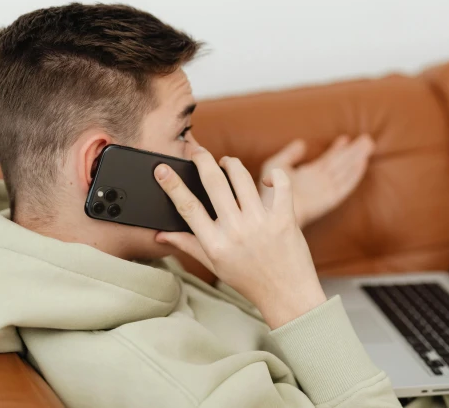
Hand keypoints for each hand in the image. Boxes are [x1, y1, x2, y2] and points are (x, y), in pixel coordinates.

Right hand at [154, 146, 326, 328]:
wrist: (287, 295)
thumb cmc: (249, 280)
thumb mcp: (215, 265)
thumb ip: (188, 245)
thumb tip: (161, 235)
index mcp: (215, 244)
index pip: (187, 207)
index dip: (172, 185)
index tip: (162, 169)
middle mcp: (236, 231)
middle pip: (213, 183)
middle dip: (202, 160)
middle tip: (197, 151)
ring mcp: (261, 223)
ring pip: (242, 177)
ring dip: (231, 164)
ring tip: (227, 163)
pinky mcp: (285, 218)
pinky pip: (280, 185)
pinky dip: (274, 176)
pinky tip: (267, 180)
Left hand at [259, 134, 374, 227]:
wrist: (272, 209)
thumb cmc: (269, 190)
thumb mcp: (276, 165)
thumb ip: (289, 154)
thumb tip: (302, 143)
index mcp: (308, 175)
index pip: (327, 160)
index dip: (336, 149)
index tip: (345, 138)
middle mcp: (319, 181)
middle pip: (341, 164)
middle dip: (354, 152)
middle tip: (367, 139)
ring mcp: (325, 189)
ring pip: (345, 171)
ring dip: (357, 158)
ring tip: (369, 145)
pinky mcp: (329, 199)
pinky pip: (345, 185)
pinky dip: (354, 175)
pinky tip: (362, 163)